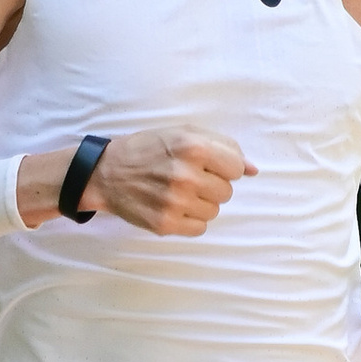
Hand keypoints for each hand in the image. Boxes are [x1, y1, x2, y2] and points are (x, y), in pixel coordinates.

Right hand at [81, 126, 254, 236]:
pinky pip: (200, 228)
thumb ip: (223, 147)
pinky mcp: (165, 224)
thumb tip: (254, 170)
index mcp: (192, 147)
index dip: (224, 166)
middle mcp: (185, 175)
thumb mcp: (184, 133)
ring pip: (214, 211)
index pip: (236, 167)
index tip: (207, 165)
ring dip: (201, 203)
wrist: (106, 173)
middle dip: (212, 185)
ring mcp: (175, 203)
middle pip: (226, 192)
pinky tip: (174, 207)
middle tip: (188, 178)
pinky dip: (191, 219)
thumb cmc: (148, 149)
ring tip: (178, 192)